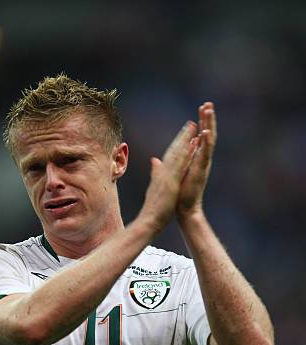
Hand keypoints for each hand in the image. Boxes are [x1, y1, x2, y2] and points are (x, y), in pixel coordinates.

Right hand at [139, 121, 197, 234]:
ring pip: (177, 154)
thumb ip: (156, 172)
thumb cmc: (152, 208)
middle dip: (182, 137)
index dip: (177, 144)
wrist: (149, 220)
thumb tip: (155, 161)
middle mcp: (163, 172)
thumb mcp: (154, 187)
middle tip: (191, 123)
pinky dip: (186, 154)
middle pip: (173, 151)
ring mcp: (167, 176)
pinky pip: (180, 165)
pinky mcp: (171, 182)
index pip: (169, 156)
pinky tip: (193, 145)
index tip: (184, 134)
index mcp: (160, 174)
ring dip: (185, 140)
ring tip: (193, 127)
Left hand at [177, 102, 216, 216]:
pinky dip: (206, 142)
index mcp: (196, 159)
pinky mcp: (201, 170)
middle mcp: (202, 159)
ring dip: (209, 124)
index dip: (201, 123)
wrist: (185, 209)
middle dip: (207, 119)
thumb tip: (166, 156)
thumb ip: (175, 163)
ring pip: (208, 140)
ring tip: (209, 110)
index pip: (200, 137)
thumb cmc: (181, 194)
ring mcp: (203, 164)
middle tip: (208, 103)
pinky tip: (206, 131)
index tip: (201, 109)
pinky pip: (205, 154)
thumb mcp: (176, 173)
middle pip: (207, 135)